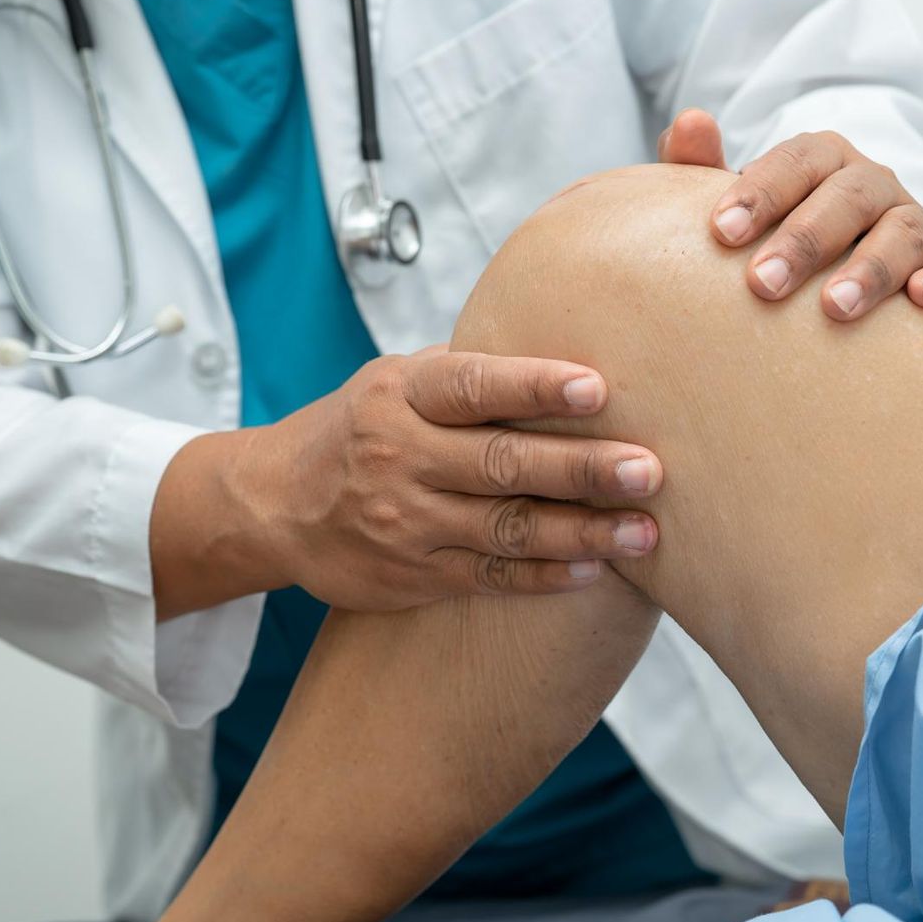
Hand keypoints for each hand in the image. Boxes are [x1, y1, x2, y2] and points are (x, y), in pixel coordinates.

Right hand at [226, 346, 660, 610]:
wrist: (274, 504)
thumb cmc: (363, 427)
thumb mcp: (397, 381)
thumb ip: (470, 374)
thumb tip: (570, 343)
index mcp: (401, 394)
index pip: (472, 385)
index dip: (534, 387)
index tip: (596, 388)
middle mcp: (400, 455)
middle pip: (501, 463)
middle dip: (581, 468)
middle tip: (648, 469)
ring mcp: (405, 521)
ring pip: (505, 529)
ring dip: (582, 532)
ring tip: (646, 531)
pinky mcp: (412, 575)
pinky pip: (490, 578)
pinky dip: (545, 576)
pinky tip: (596, 568)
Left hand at [658, 107, 922, 320]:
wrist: (828, 266)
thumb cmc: (770, 233)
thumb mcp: (736, 201)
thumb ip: (701, 166)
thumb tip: (690, 124)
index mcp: (821, 159)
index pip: (795, 162)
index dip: (760, 193)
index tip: (720, 233)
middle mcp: (870, 183)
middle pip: (846, 197)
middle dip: (805, 240)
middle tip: (763, 284)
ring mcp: (910, 221)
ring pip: (901, 233)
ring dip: (870, 268)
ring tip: (835, 307)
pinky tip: (921, 300)